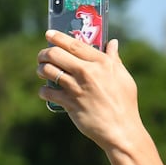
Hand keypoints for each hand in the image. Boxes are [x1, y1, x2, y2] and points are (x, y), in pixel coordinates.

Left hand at [37, 33, 146, 153]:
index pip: (74, 44)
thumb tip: (112, 43)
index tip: (49, 34)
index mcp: (101, 62)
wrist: (121, 130)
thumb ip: (114, 59)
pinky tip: (45, 92)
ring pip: (48, 71)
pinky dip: (44, 91)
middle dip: (44, 53)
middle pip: (56, 54)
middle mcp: (87, 72)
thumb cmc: (125, 103)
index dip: (58, 37)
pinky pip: (48, 93)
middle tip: (42, 56)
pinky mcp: (70, 103)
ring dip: (41, 70)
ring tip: (41, 71)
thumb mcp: (124, 77)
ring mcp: (77, 88)